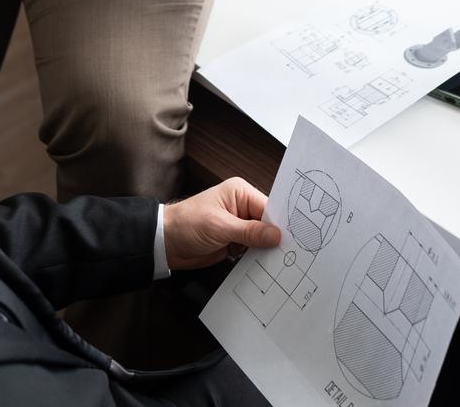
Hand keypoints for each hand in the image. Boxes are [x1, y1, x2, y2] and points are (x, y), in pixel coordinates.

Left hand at [163, 177, 281, 270]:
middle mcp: (241, 207)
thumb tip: (275, 234)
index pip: (268, 207)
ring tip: (279, 263)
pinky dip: (256, 257)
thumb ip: (249, 231)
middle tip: (289, 254)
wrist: (165, 243)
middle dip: (274, 238)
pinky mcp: (234, 241)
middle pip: (267, 223)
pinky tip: (264, 266)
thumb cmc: (186, 224)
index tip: (293, 239)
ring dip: (265, 250)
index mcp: (239, 192)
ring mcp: (238, 225)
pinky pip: (252, 249)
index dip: (280, 223)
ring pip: (261, 238)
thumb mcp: (219, 226)